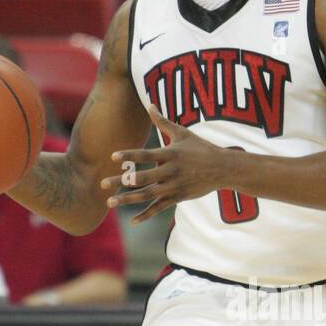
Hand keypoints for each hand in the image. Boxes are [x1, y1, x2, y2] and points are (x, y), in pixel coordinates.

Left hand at [100, 105, 224, 222]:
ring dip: (127, 200)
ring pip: (147, 195)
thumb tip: (150, 105)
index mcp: (170, 154)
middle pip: (142, 178)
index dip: (130, 156)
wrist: (223, 169)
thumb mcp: (183, 133)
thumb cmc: (201, 148)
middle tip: (102, 184)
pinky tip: (132, 221)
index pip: (146, 155)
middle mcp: (170, 171)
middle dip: (121, 182)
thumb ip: (163, 122)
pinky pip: (159, 208)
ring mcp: (174, 186)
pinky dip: (146, 215)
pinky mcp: (178, 198)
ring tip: (109, 203)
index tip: (113, 156)